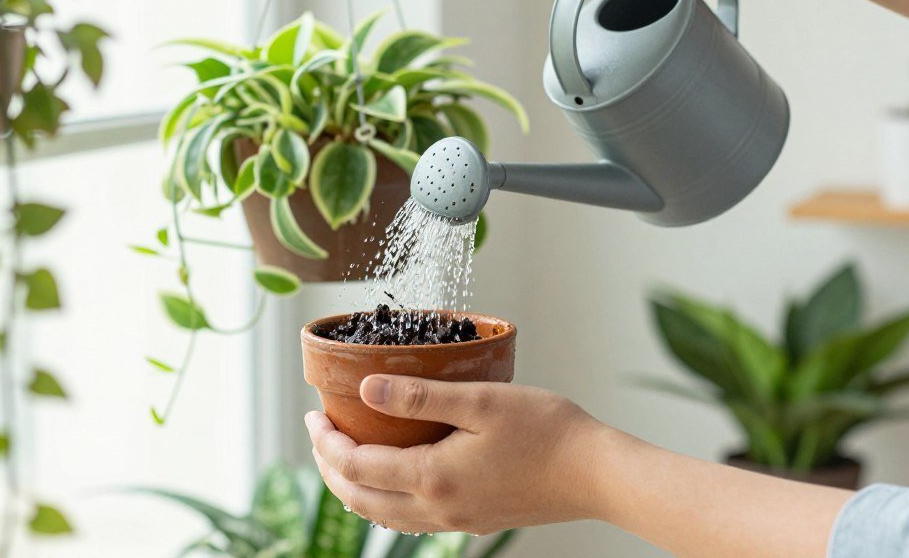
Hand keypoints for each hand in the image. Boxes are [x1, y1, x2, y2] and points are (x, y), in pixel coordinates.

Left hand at [305, 376, 601, 534]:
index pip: (356, 467)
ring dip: (354, 486)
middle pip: (361, 498)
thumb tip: (366, 388)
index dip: (326, 443)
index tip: (313, 414)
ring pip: (384, 514)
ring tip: (345, 455)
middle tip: (319, 435)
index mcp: (433, 478)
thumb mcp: (479, 400)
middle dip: (330, 468)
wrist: (596, 474)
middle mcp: (438, 508)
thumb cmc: (545, 429)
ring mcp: (457, 519)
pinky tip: (396, 475)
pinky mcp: (475, 519)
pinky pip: (411, 518)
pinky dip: (386, 498)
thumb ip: (420, 396)